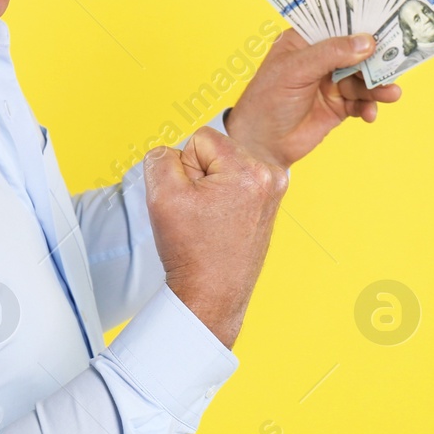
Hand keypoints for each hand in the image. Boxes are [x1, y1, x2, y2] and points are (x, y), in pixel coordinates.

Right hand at [143, 127, 286, 348]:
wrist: (211, 296)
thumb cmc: (192, 252)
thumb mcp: (162, 196)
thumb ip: (160, 158)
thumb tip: (170, 151)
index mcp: (250, 170)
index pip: (200, 138)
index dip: (184, 167)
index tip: (192, 201)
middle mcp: (271, 176)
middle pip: (215, 150)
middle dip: (199, 176)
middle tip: (201, 214)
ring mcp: (274, 190)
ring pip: (223, 167)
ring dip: (209, 187)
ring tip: (210, 220)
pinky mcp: (269, 203)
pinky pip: (234, 183)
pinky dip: (222, 198)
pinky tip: (219, 223)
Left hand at [224, 30, 403, 168]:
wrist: (261, 145)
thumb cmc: (267, 100)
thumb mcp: (296, 70)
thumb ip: (331, 54)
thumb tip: (367, 42)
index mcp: (306, 40)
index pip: (338, 24)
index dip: (362, 24)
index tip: (389, 22)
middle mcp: (321, 59)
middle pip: (358, 52)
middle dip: (378, 59)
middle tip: (398, 62)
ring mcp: (331, 83)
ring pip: (364, 79)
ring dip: (378, 86)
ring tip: (391, 94)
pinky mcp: (338, 106)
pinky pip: (362, 102)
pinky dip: (369, 107)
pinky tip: (369, 114)